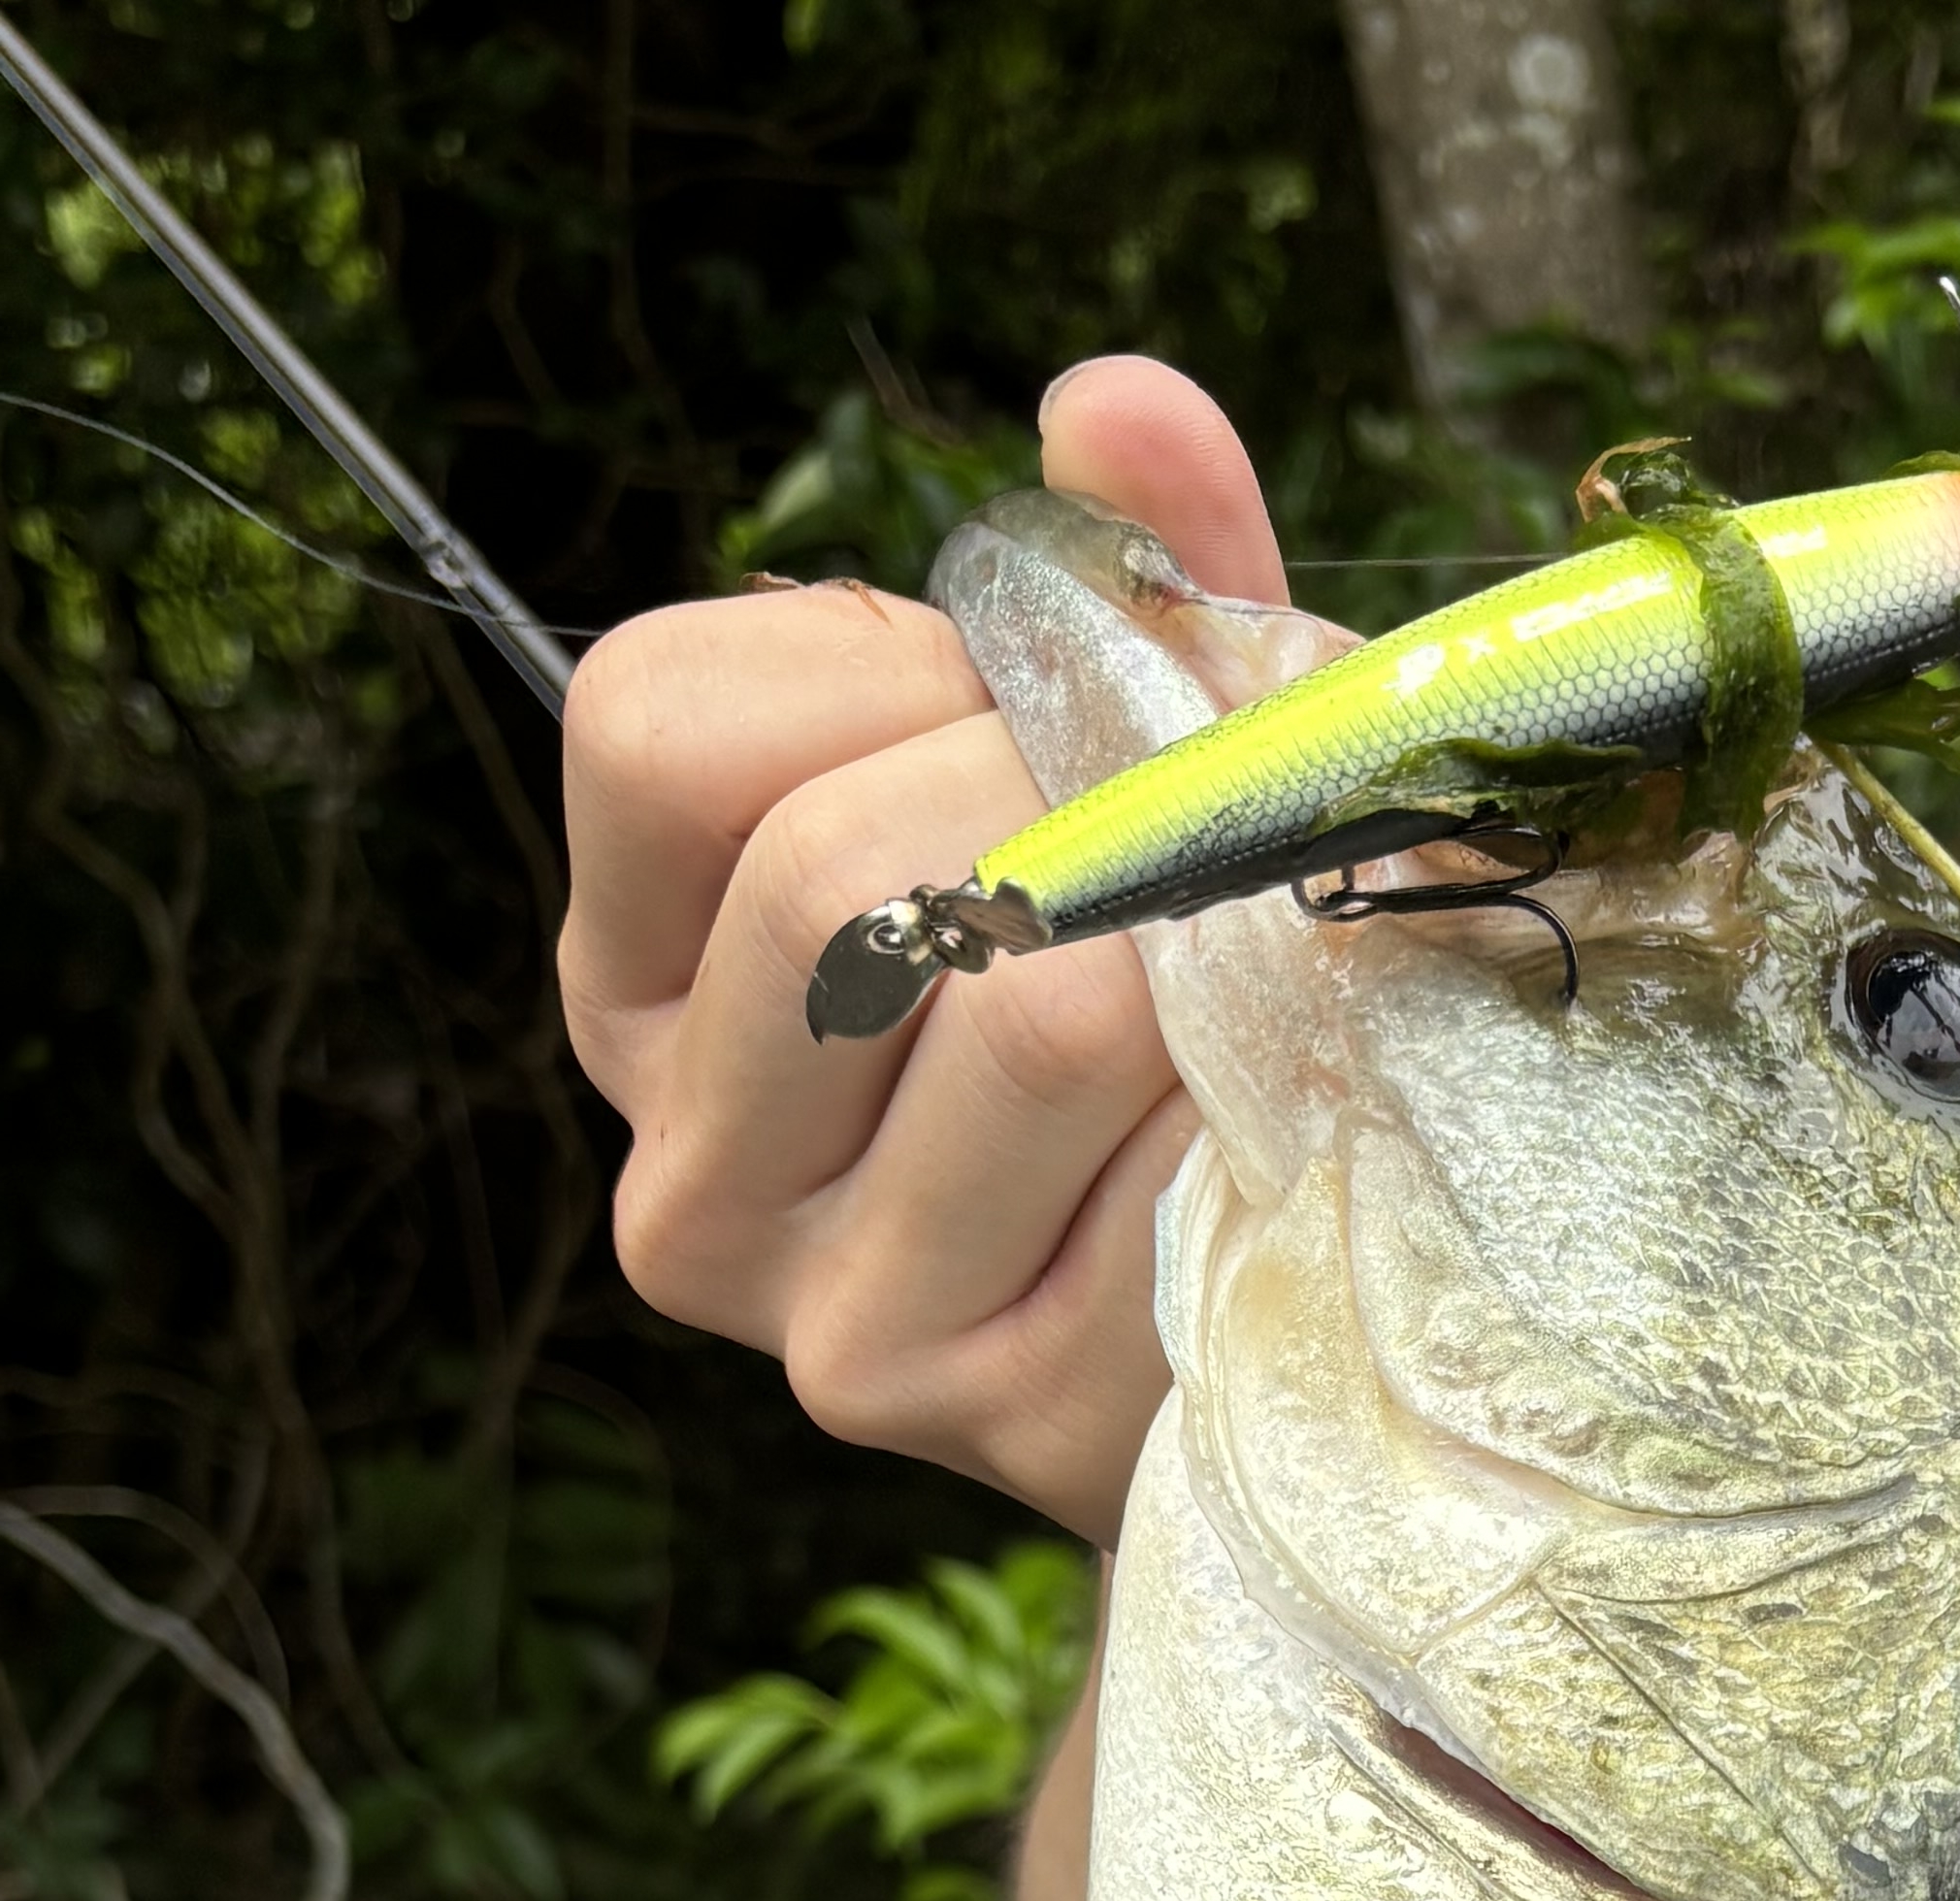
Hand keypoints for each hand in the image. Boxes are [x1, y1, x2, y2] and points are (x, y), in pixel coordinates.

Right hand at [559, 355, 1277, 1536]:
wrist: (1301, 1353)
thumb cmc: (1181, 1034)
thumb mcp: (1129, 786)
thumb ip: (1114, 595)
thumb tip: (1120, 409)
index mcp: (645, 986)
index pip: (663, 727)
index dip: (891, 669)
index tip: (1032, 719)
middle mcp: (687, 1178)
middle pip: (839, 874)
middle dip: (1072, 806)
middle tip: (1217, 842)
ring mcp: (826, 1328)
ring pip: (1022, 1015)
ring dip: (1201, 950)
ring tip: (1275, 972)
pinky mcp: (1003, 1422)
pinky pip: (1164, 1168)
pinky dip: (1271, 1106)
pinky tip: (1304, 1125)